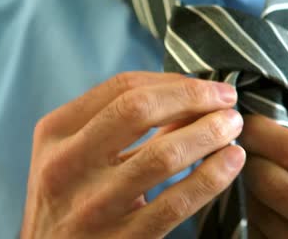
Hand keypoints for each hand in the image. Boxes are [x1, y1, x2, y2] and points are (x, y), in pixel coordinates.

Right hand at [20, 72, 245, 237]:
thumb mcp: (76, 153)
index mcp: (55, 132)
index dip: (173, 81)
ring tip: (232, 126)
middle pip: (139, 110)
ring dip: (208, 133)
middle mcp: (67, 165)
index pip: (122, 87)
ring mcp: (92, 205)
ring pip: (162, 156)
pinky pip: (176, 203)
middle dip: (193, 97)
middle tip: (226, 99)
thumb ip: (121, 126)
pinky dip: (211, 177)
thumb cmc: (68, 197)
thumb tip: (187, 102)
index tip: (205, 86)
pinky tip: (231, 162)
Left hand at [239, 115, 287, 238]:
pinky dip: (254, 223)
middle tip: (250, 158)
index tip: (249, 127)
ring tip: (265, 193)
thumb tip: (264, 134)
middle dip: (252, 165)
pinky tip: (270, 218)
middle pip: (270, 183)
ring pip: (258, 213)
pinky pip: (256, 236)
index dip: (263, 135)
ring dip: (252, 196)